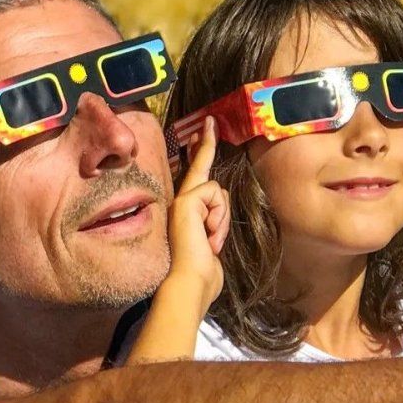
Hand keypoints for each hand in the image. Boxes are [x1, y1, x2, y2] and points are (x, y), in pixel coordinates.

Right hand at [166, 116, 229, 313]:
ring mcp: (181, 200)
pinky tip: (208, 235)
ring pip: (219, 192)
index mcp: (185, 215)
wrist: (189, 283)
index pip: (196, 179)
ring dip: (222, 218)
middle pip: (200, 166)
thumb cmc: (201, 275)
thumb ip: (212, 232)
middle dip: (206, 144)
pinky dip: (219, 217)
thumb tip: (213, 231)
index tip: (204, 131)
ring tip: (211, 240)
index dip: (201, 154)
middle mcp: (180, 203)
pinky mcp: (186, 200)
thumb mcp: (211, 248)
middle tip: (211, 120)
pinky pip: (216, 196)